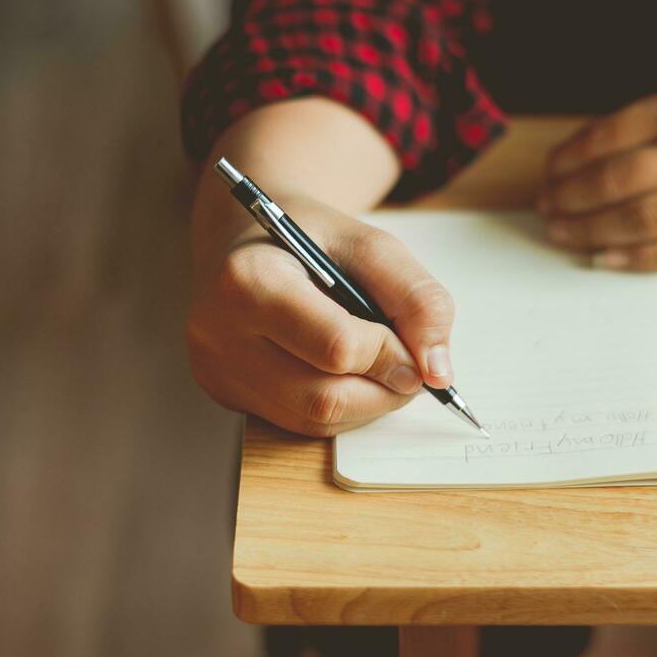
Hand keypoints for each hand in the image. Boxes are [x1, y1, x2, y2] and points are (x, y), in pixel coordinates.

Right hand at [187, 191, 454, 436]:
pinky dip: (338, 408)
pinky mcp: (225, 391)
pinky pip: (296, 422)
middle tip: (409, 369)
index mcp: (249, 279)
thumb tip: (438, 370)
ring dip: (366, 405)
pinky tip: (347, 375)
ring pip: (313, 420)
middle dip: (383, 391)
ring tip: (382, 368)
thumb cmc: (310, 236)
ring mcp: (218, 368)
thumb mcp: (371, 245)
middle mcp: (220, 331)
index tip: (417, 351)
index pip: (337, 347)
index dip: (392, 356)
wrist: (247, 234)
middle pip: (324, 398)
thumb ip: (416, 298)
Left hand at [537, 72, 656, 270]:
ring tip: (562, 232)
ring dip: (592, 230)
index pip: (610, 135)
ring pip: (644, 221)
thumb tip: (580, 152)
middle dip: (570, 197)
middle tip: (546, 205)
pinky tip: (602, 258)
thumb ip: (648, 115)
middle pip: (619, 182)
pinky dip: (636, 259)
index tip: (547, 172)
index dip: (568, 158)